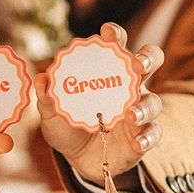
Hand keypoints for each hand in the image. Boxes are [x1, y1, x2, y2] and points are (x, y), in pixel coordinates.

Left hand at [34, 22, 163, 183]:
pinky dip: (146, 138)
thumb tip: (40, 79)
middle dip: (147, 58)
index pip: (115, 47)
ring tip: (131, 114)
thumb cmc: (67, 127)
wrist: (78, 160)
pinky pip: (152, 134)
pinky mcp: (142, 137)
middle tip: (137, 64)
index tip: (108, 32)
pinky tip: (137, 142)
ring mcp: (138, 112)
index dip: (115, 35)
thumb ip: (47, 98)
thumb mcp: (52, 114)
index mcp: (106, 74)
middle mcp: (127, 88)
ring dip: (145, 107)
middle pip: (148, 63)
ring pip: (153, 102)